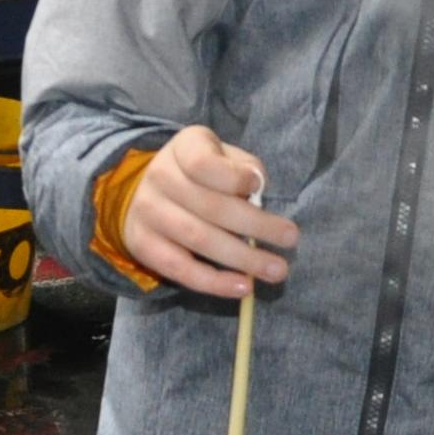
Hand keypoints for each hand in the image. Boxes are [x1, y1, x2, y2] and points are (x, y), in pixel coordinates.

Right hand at [122, 124, 297, 299]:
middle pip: (210, 206)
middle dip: (256, 225)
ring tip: (276, 270)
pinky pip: (180, 269)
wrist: (149, 190)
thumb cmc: (202, 173)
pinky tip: (243, 286)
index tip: (258, 188)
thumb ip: (243, 168)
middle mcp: (159, 177)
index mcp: (183, 148)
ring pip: (198, 239)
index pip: (204, 164)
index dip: (234, 178)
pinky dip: (214, 282)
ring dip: (242, 258)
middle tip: (291, 239)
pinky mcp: (143, 245)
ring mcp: (147, 213)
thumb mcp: (224, 155)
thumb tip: (257, 192)